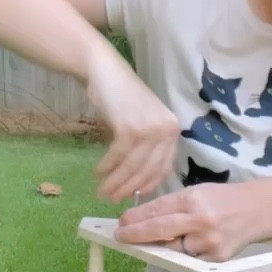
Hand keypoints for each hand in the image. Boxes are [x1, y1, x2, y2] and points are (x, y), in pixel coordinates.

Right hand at [86, 43, 179, 201]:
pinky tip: (98, 172)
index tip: (136, 196)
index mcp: (172, 128)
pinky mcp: (130, 129)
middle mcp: (166, 129)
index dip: (150, 184)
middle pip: (148, 169)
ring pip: (132, 166)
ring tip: (102, 192)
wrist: (105, 71)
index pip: (164, 165)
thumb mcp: (143, 120)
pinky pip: (118, 157)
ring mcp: (149, 129)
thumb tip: (138, 180)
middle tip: (113, 199)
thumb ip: (147, 145)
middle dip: (129, 188)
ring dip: (115, 182)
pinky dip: (107, 167)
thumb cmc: (122, 96)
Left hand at [115, 181, 271, 261]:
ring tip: (170, 238)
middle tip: (121, 237)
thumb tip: (141, 221)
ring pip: (174, 249)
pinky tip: (196, 243)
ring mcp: (208, 241)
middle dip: (136, 235)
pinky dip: (187, 253)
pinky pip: (191, 259)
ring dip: (165, 246)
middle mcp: (200, 220)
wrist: (257, 210)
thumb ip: (172, 207)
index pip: (156, 210)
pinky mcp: (216, 258)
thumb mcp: (196, 193)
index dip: (136, 219)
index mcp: (192, 198)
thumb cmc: (221, 199)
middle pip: (159, 230)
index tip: (121, 224)